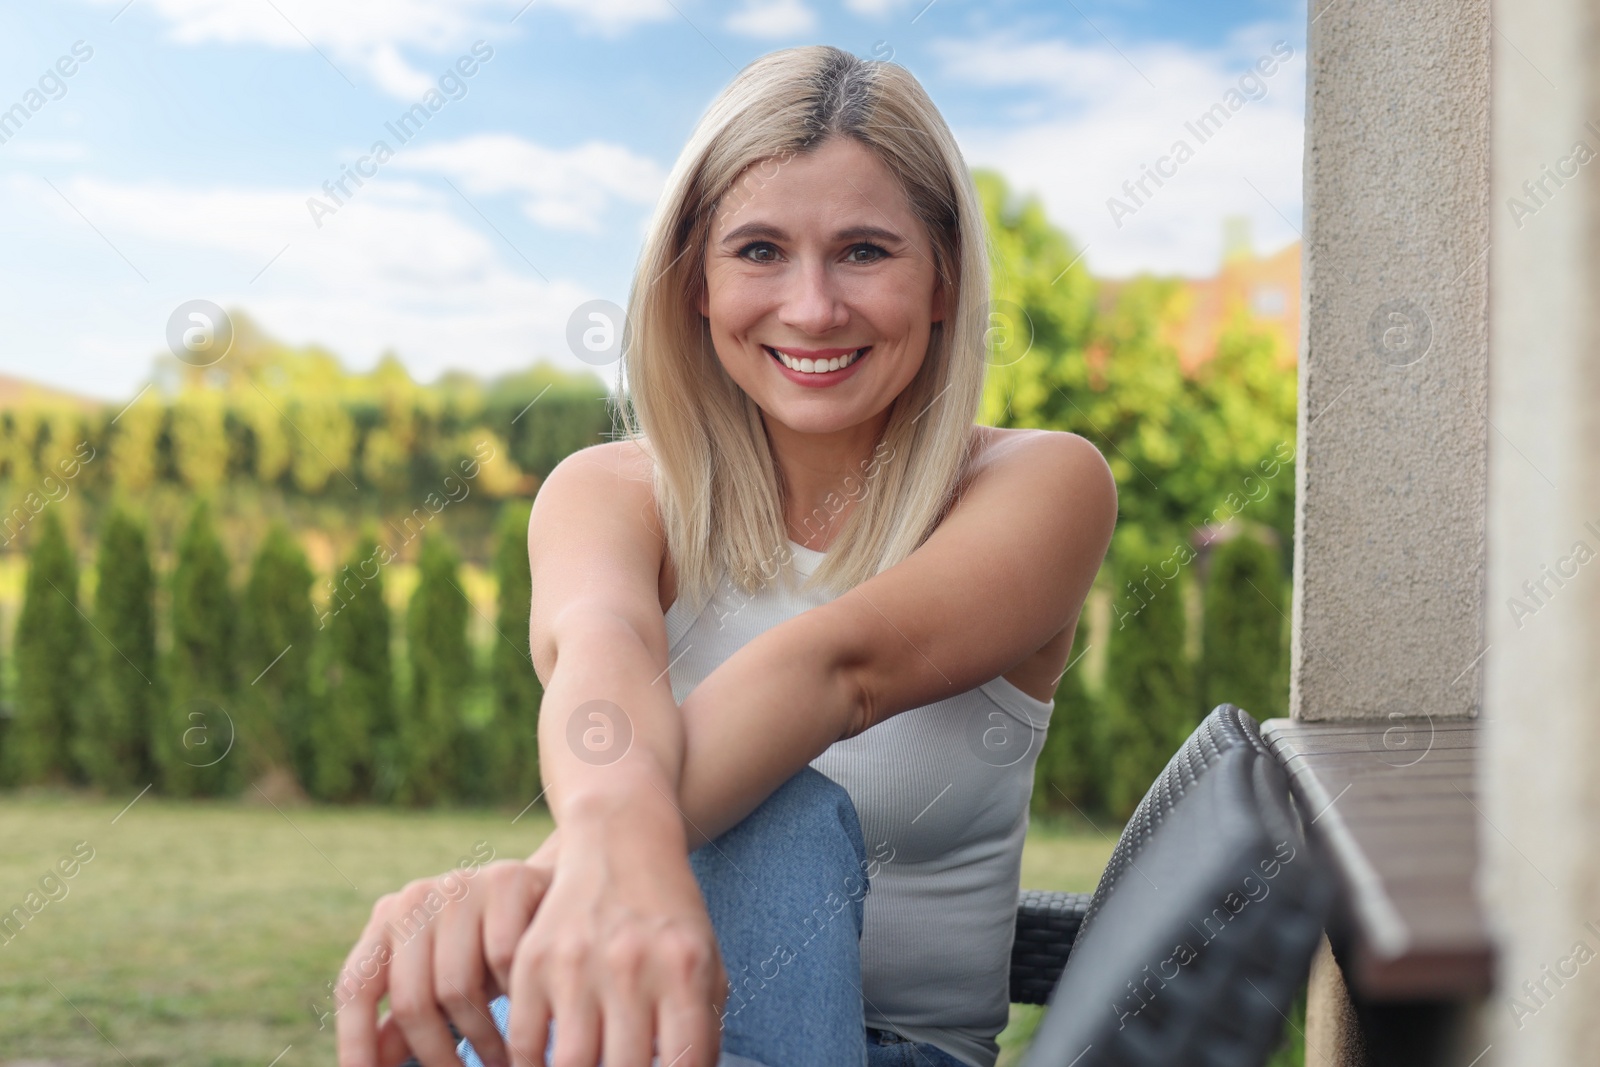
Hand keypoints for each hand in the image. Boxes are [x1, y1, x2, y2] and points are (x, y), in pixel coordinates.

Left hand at [336, 851, 555, 1066]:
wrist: (548, 893)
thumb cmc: (484, 950)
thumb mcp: (439, 983)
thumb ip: (402, 1023)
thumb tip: (372, 1066)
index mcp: (388, 919)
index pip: (356, 986)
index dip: (355, 1040)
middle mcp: (416, 898)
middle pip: (411, 998)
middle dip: (436, 1055)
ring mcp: (461, 886)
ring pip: (457, 986)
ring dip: (482, 1039)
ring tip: (502, 1062)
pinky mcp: (506, 881)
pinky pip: (502, 960)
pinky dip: (515, 998)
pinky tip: (529, 1016)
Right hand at [506, 784, 726, 1066]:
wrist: (622, 843)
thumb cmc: (672, 919)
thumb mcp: (706, 963)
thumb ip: (701, 1030)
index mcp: (685, 969)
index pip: (684, 1063)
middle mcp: (632, 965)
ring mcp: (578, 961)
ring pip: (571, 1064)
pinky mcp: (534, 960)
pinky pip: (524, 1040)